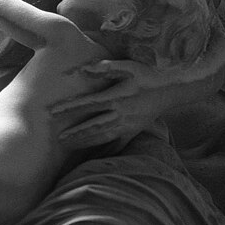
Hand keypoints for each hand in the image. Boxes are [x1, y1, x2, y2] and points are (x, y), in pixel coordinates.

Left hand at [54, 19, 224, 148]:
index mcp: (117, 96)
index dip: (69, 108)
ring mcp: (128, 125)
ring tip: (67, 146)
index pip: (88, 104)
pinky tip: (91, 158)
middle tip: (57, 138)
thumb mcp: (128, 66)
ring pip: (102, 137)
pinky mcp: (133, 131)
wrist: (171, 89)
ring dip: (84, 142)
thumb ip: (105, 67)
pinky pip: (118, 145)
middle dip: (74, 132)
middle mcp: (121, 113)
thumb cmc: (147, 75)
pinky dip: (104, 151)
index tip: (52, 112)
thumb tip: (83, 67)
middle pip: (93, 125)